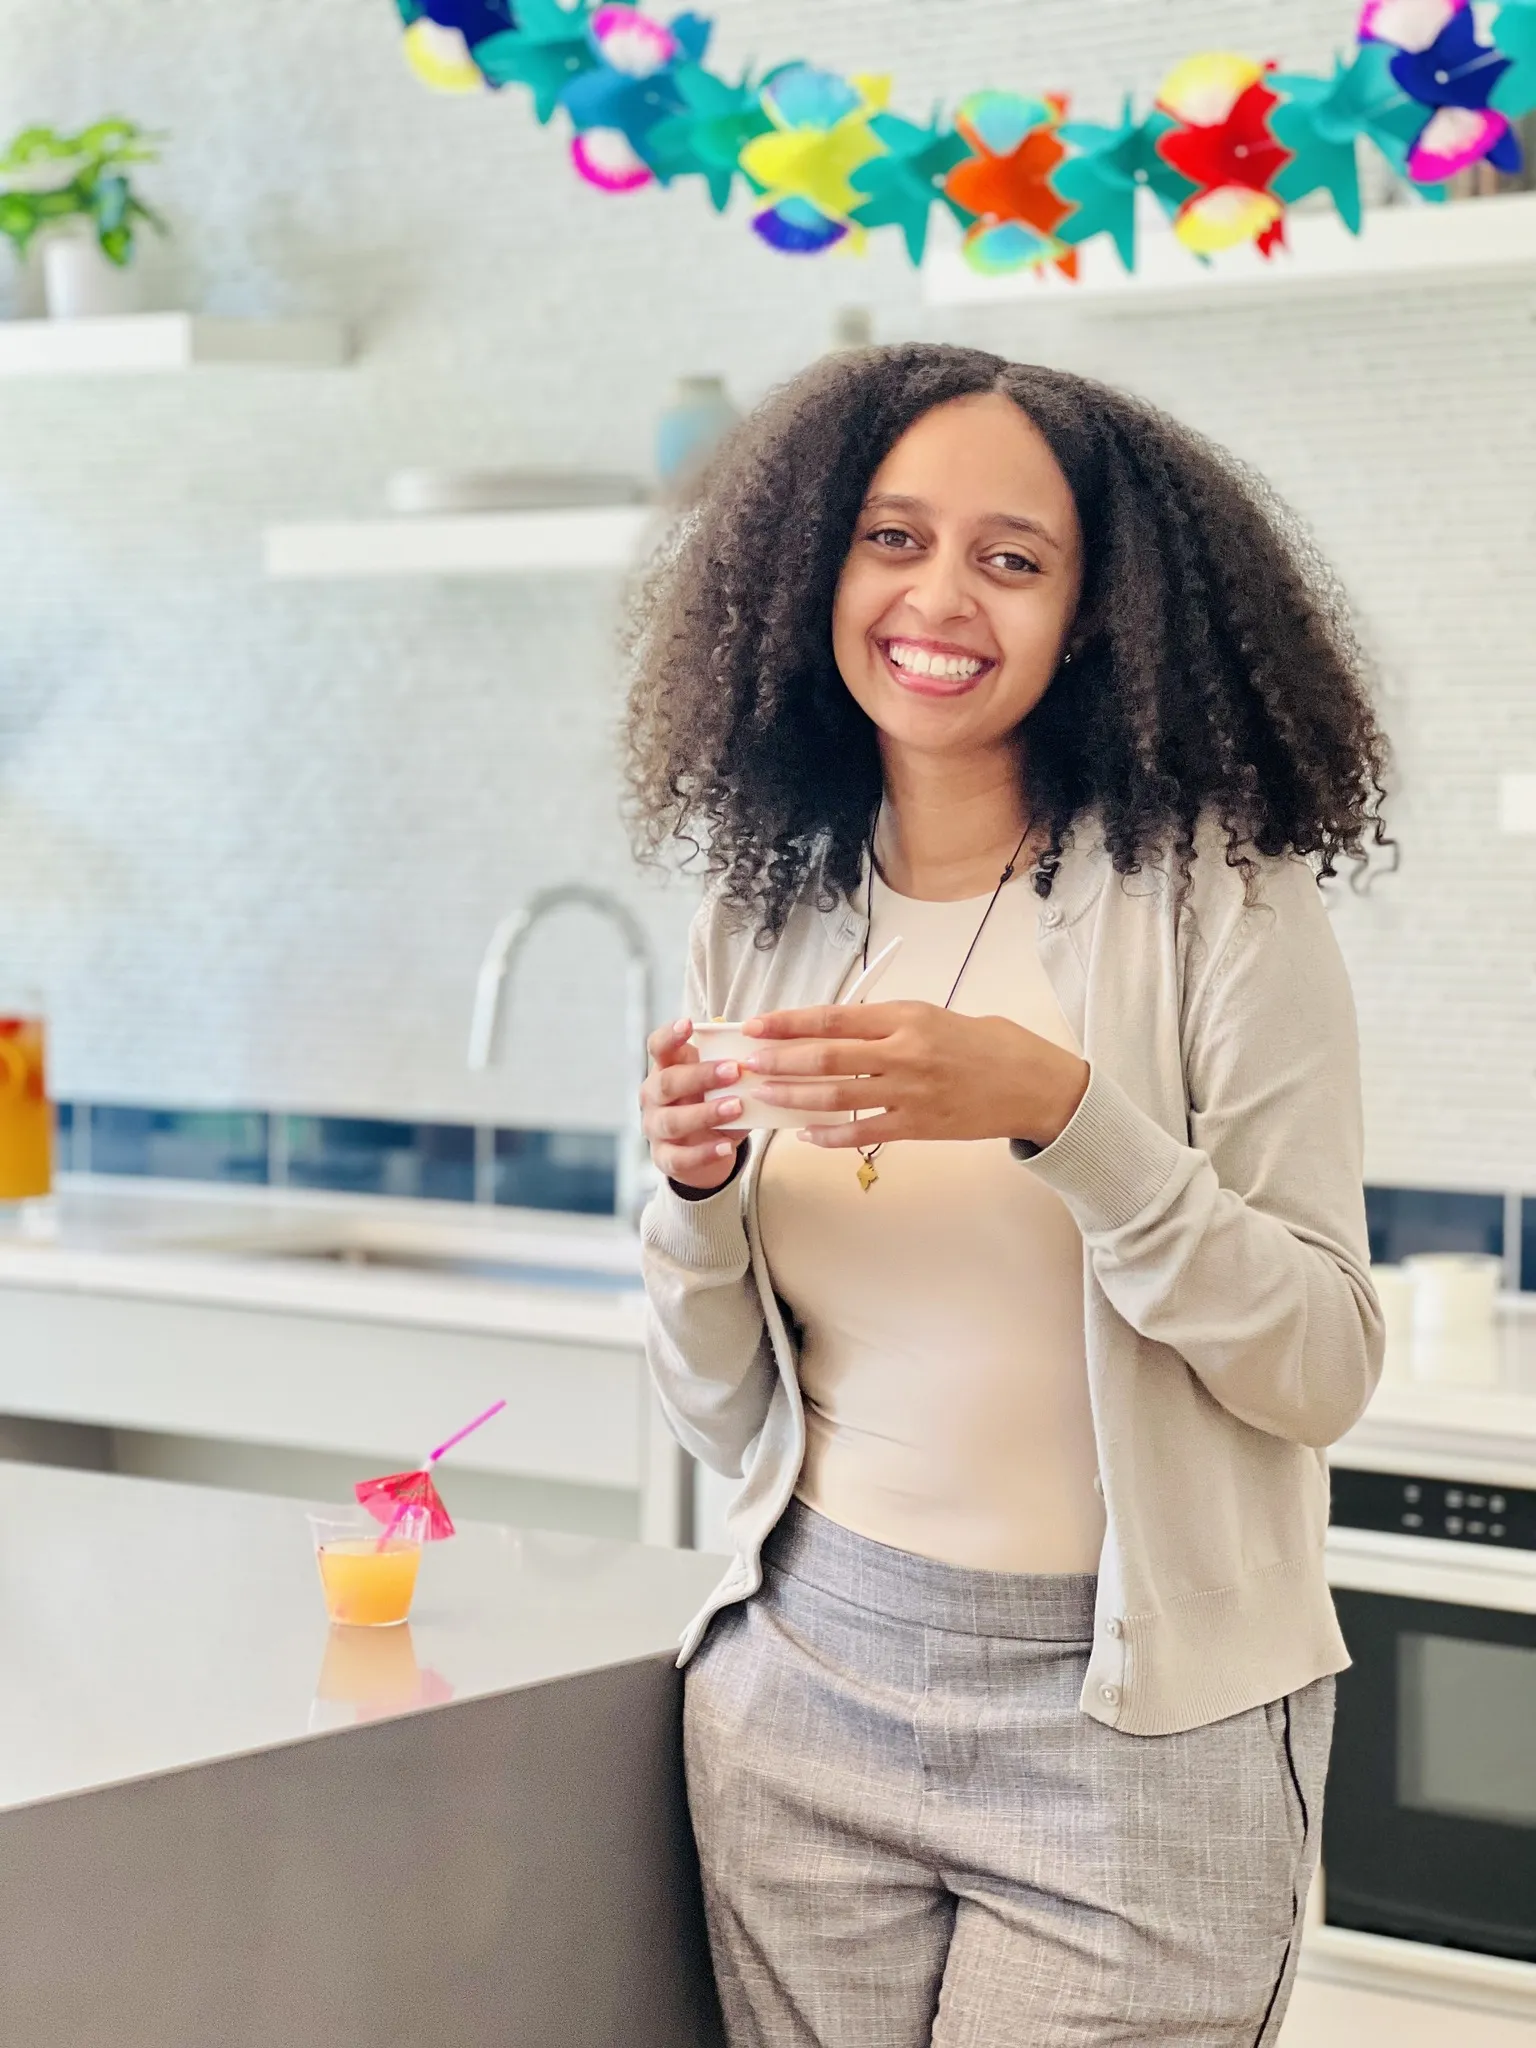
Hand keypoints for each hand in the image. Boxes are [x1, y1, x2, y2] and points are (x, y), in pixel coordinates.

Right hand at [641, 1019, 747, 1192]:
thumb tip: (753, 1048)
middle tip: (735, 1070)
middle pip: (667, 1082)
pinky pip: (679, 1157)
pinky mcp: (664, 1158)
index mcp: (665, 1069)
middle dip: (701, 1076)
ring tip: (736, 1107)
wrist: (707, 1150)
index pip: (658, 1047)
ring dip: (705, 1113)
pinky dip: (703, 1153)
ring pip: (672, 1120)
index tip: (688, 1024)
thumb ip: (730, 1067)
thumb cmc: (713, 1103)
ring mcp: (655, 1128)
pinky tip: (725, 1147)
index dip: (670, 1035)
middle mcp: (653, 1096)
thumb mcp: (721, 1083)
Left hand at [743, 1001, 1088, 1151]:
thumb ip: (889, 1024)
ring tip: (762, 1095)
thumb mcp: (936, 1016)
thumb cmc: (988, 1044)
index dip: (790, 1023)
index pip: (834, 1018)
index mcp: (906, 1017)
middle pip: (826, 1057)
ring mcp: (910, 1093)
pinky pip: (863, 1132)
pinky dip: (830, 1135)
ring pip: (837, 1096)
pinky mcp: (919, 1127)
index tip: (757, 1025)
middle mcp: (904, 1052)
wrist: (1035, 1085)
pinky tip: (804, 1134)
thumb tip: (837, 1031)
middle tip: (745, 1063)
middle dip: (779, 1061)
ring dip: (793, 1097)